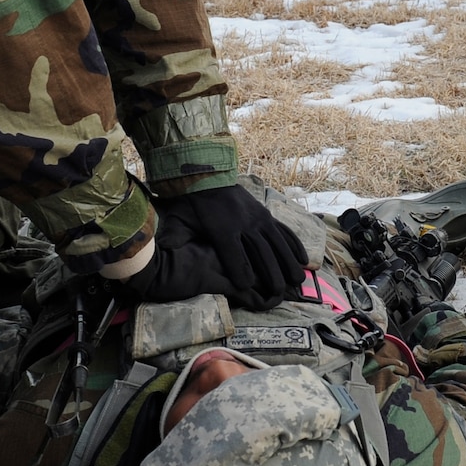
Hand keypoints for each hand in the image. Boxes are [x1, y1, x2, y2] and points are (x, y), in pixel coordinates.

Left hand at [155, 185, 308, 306]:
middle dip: (272, 273)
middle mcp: (245, 223)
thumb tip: (162, 250)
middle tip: (279, 292)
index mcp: (223, 229)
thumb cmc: (193, 202)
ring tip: (297, 280)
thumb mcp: (180, 218)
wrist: (208, 174)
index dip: (240, 272)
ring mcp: (258, 218)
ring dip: (289, 262)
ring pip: (278, 244)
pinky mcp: (266, 215)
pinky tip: (304, 260)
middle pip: (261, 253)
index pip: (234, 255)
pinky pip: (284, 232)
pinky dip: (294, 246)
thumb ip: (174, 236)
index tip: (245, 288)